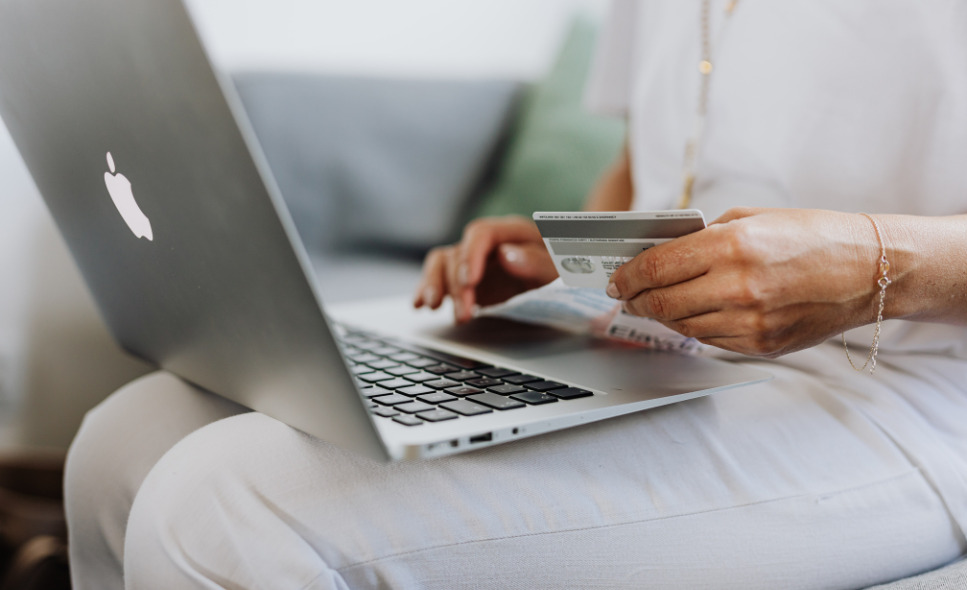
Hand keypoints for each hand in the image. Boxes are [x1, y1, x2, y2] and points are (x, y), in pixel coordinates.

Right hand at [413, 215, 557, 322]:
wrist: (567, 279)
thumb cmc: (567, 269)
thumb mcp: (562, 268)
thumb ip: (538, 261)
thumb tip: (507, 255)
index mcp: (512, 232)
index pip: (481, 233)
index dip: (470, 255)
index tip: (469, 281)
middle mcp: (488, 243)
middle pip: (458, 253)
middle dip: (456, 285)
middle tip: (464, 314)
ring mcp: (474, 260)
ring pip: (441, 263)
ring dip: (434, 285)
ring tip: (432, 307)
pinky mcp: (465, 279)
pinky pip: (439, 278)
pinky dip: (427, 290)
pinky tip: (419, 304)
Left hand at [606, 207, 881, 356]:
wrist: (869, 270)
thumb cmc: (812, 236)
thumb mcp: (752, 218)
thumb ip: (703, 236)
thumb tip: (659, 253)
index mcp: (732, 246)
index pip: (657, 267)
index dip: (627, 275)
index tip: (616, 278)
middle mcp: (738, 287)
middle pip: (660, 302)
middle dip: (635, 299)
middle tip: (626, 295)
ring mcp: (750, 322)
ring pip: (681, 325)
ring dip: (661, 315)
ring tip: (654, 303)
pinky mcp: (761, 346)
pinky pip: (709, 340)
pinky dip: (693, 327)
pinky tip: (692, 314)